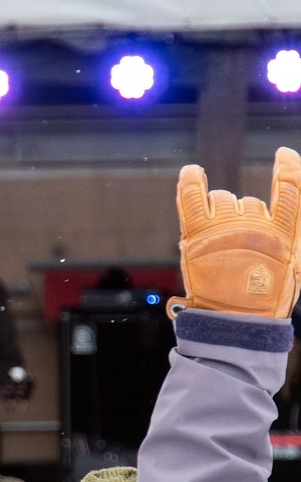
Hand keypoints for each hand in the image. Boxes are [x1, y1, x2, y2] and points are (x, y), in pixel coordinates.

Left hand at [168, 146, 300, 318]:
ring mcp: (226, 228)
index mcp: (285, 235)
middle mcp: (257, 226)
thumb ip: (293, 234)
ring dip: (221, 213)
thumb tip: (285, 203)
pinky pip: (192, 196)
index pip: (292, 188)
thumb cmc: (264, 301)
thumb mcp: (292, 267)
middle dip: (242, 219)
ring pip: (224, 200)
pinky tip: (190, 172)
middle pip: (248, 204)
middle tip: (236, 251)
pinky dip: (190, 181)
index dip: (288, 169)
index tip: (283, 156)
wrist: (234, 325)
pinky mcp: (198, 234)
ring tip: (217, 244)